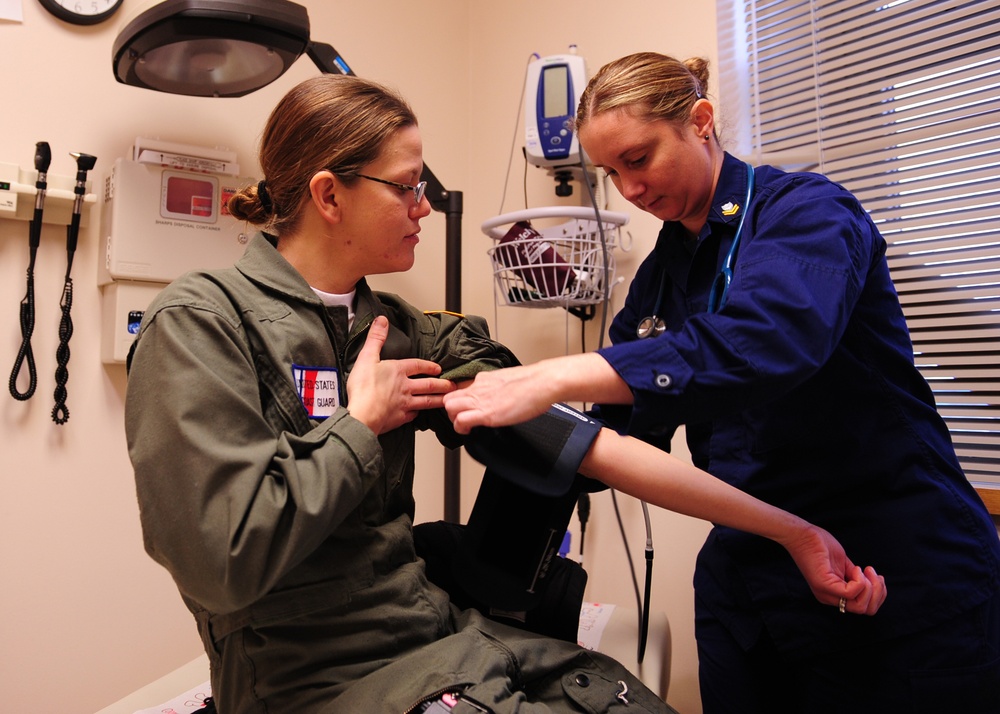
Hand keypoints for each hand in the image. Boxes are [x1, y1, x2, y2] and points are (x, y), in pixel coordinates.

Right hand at [347, 316, 456, 434]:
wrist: (362, 414)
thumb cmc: (363, 387)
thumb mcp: (367, 357)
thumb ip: (376, 338)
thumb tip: (382, 320)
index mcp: (398, 370)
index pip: (418, 365)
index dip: (429, 366)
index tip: (438, 368)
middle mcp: (405, 387)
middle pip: (428, 384)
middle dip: (442, 384)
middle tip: (453, 385)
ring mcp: (405, 403)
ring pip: (427, 401)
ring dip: (438, 399)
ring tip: (448, 400)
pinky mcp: (400, 418)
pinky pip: (414, 415)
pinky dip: (419, 413)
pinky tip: (420, 413)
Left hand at [443, 364, 554, 433]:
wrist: (542, 383)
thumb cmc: (533, 383)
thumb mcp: (509, 380)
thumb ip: (499, 387)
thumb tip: (502, 393)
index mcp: (484, 379)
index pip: (459, 388)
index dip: (458, 401)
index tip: (464, 409)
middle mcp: (479, 387)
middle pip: (449, 398)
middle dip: (452, 411)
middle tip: (462, 419)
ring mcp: (480, 400)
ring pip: (449, 408)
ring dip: (454, 420)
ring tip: (465, 426)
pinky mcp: (486, 413)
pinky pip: (460, 421)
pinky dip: (461, 428)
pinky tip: (469, 431)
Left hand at [782, 524, 886, 615]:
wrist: (802, 534)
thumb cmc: (821, 546)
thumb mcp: (844, 565)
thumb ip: (854, 577)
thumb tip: (871, 584)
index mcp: (835, 595)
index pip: (864, 608)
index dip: (877, 594)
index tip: (874, 575)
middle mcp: (830, 598)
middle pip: (866, 611)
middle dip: (878, 593)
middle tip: (873, 574)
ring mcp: (826, 593)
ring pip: (860, 606)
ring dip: (871, 587)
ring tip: (865, 571)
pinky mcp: (824, 584)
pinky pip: (850, 593)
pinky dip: (859, 581)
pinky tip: (855, 568)